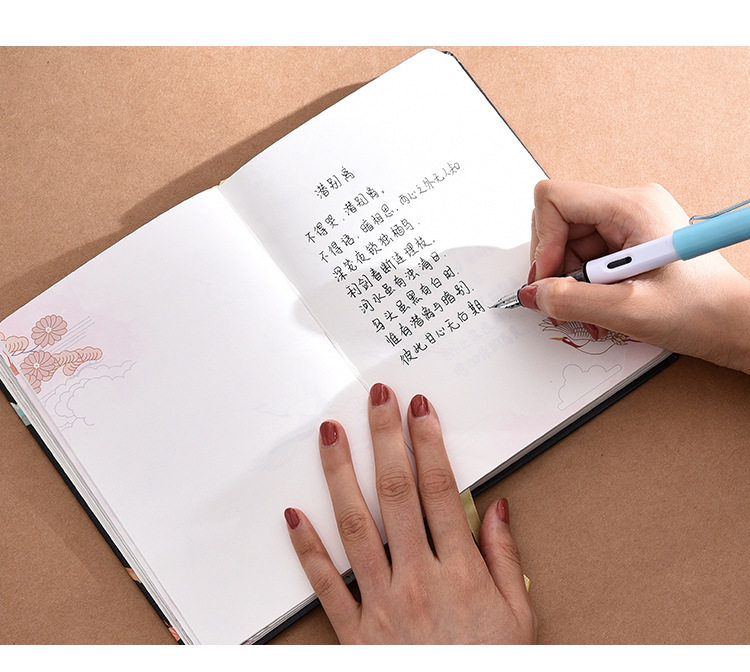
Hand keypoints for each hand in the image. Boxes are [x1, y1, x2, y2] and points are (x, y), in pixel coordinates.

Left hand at [284, 383, 535, 643]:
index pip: (440, 489)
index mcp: (460, 571)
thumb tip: (499, 507)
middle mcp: (417, 578)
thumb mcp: (519, 618)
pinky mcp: (355, 631)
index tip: (419, 408)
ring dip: (340, 474)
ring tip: (330, 434)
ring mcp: (382, 602)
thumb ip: (506, 559)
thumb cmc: (490, 668)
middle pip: (396, 493)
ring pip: (355, 524)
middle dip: (385, 438)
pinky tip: (293, 513)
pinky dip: (307, 547)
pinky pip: (325, 583)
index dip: (428, 442)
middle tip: (376, 398)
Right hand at [523, 180, 749, 373]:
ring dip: (569, 283)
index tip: (548, 277)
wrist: (735, 325)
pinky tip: (599, 307)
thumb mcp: (628, 310)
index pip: (556, 198)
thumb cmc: (702, 310)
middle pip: (559, 224)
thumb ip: (572, 301)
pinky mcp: (629, 242)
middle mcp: (629, 207)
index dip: (543, 240)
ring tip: (591, 312)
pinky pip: (585, 257)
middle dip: (554, 266)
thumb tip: (532, 293)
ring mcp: (628, 223)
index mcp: (632, 207)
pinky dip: (583, 286)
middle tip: (565, 301)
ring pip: (568, 245)